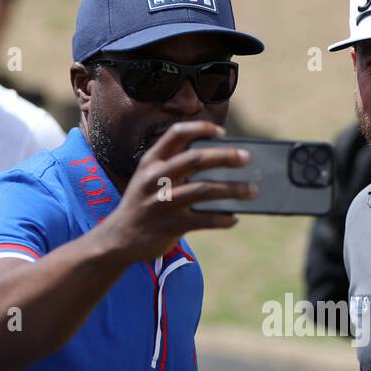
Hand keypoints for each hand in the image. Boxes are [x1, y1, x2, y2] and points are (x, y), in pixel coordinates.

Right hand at [96, 120, 255, 264]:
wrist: (118, 240)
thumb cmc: (143, 205)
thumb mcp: (149, 180)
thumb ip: (174, 168)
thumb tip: (221, 163)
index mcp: (150, 162)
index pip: (177, 134)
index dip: (201, 129)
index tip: (222, 133)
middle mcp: (154, 178)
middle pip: (195, 159)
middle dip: (224, 157)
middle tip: (247, 158)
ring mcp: (162, 202)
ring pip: (204, 190)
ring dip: (232, 189)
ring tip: (252, 190)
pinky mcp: (170, 226)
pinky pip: (204, 220)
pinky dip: (223, 219)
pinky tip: (234, 219)